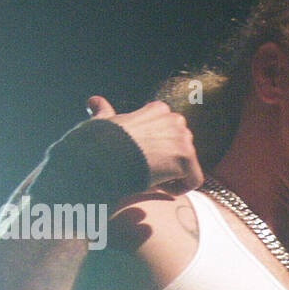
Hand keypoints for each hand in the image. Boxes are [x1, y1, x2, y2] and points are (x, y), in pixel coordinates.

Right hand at [85, 96, 203, 195]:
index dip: (157, 149)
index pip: (170, 133)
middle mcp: (175, 120)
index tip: (142, 159)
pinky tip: (160, 187)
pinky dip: (180, 188)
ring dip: (171, 175)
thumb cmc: (100, 141)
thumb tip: (94, 101)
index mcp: (158, 109)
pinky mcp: (187, 158)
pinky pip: (194, 180)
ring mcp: (183, 138)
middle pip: (181, 148)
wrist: (104, 156)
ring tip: (149, 178)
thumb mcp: (104, 122)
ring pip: (187, 164)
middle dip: (168, 161)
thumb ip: (105, 111)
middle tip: (146, 170)